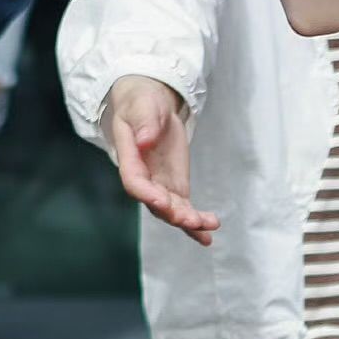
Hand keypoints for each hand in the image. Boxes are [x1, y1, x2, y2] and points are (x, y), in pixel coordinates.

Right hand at [105, 76, 217, 245]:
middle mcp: (144, 177)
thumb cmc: (142, 103)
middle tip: (190, 219)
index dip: (146, 194)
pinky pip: (184, 208)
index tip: (162, 201)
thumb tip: (145, 139)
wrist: (151, 105)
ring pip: (171, 210)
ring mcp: (160, 184)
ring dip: (188, 221)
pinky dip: (195, 223)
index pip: (134, 182)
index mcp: (130, 159)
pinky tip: (208, 235)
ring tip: (208, 226)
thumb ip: (144, 122)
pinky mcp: (175, 186)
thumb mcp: (142, 106)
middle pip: (154, 202)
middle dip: (172, 213)